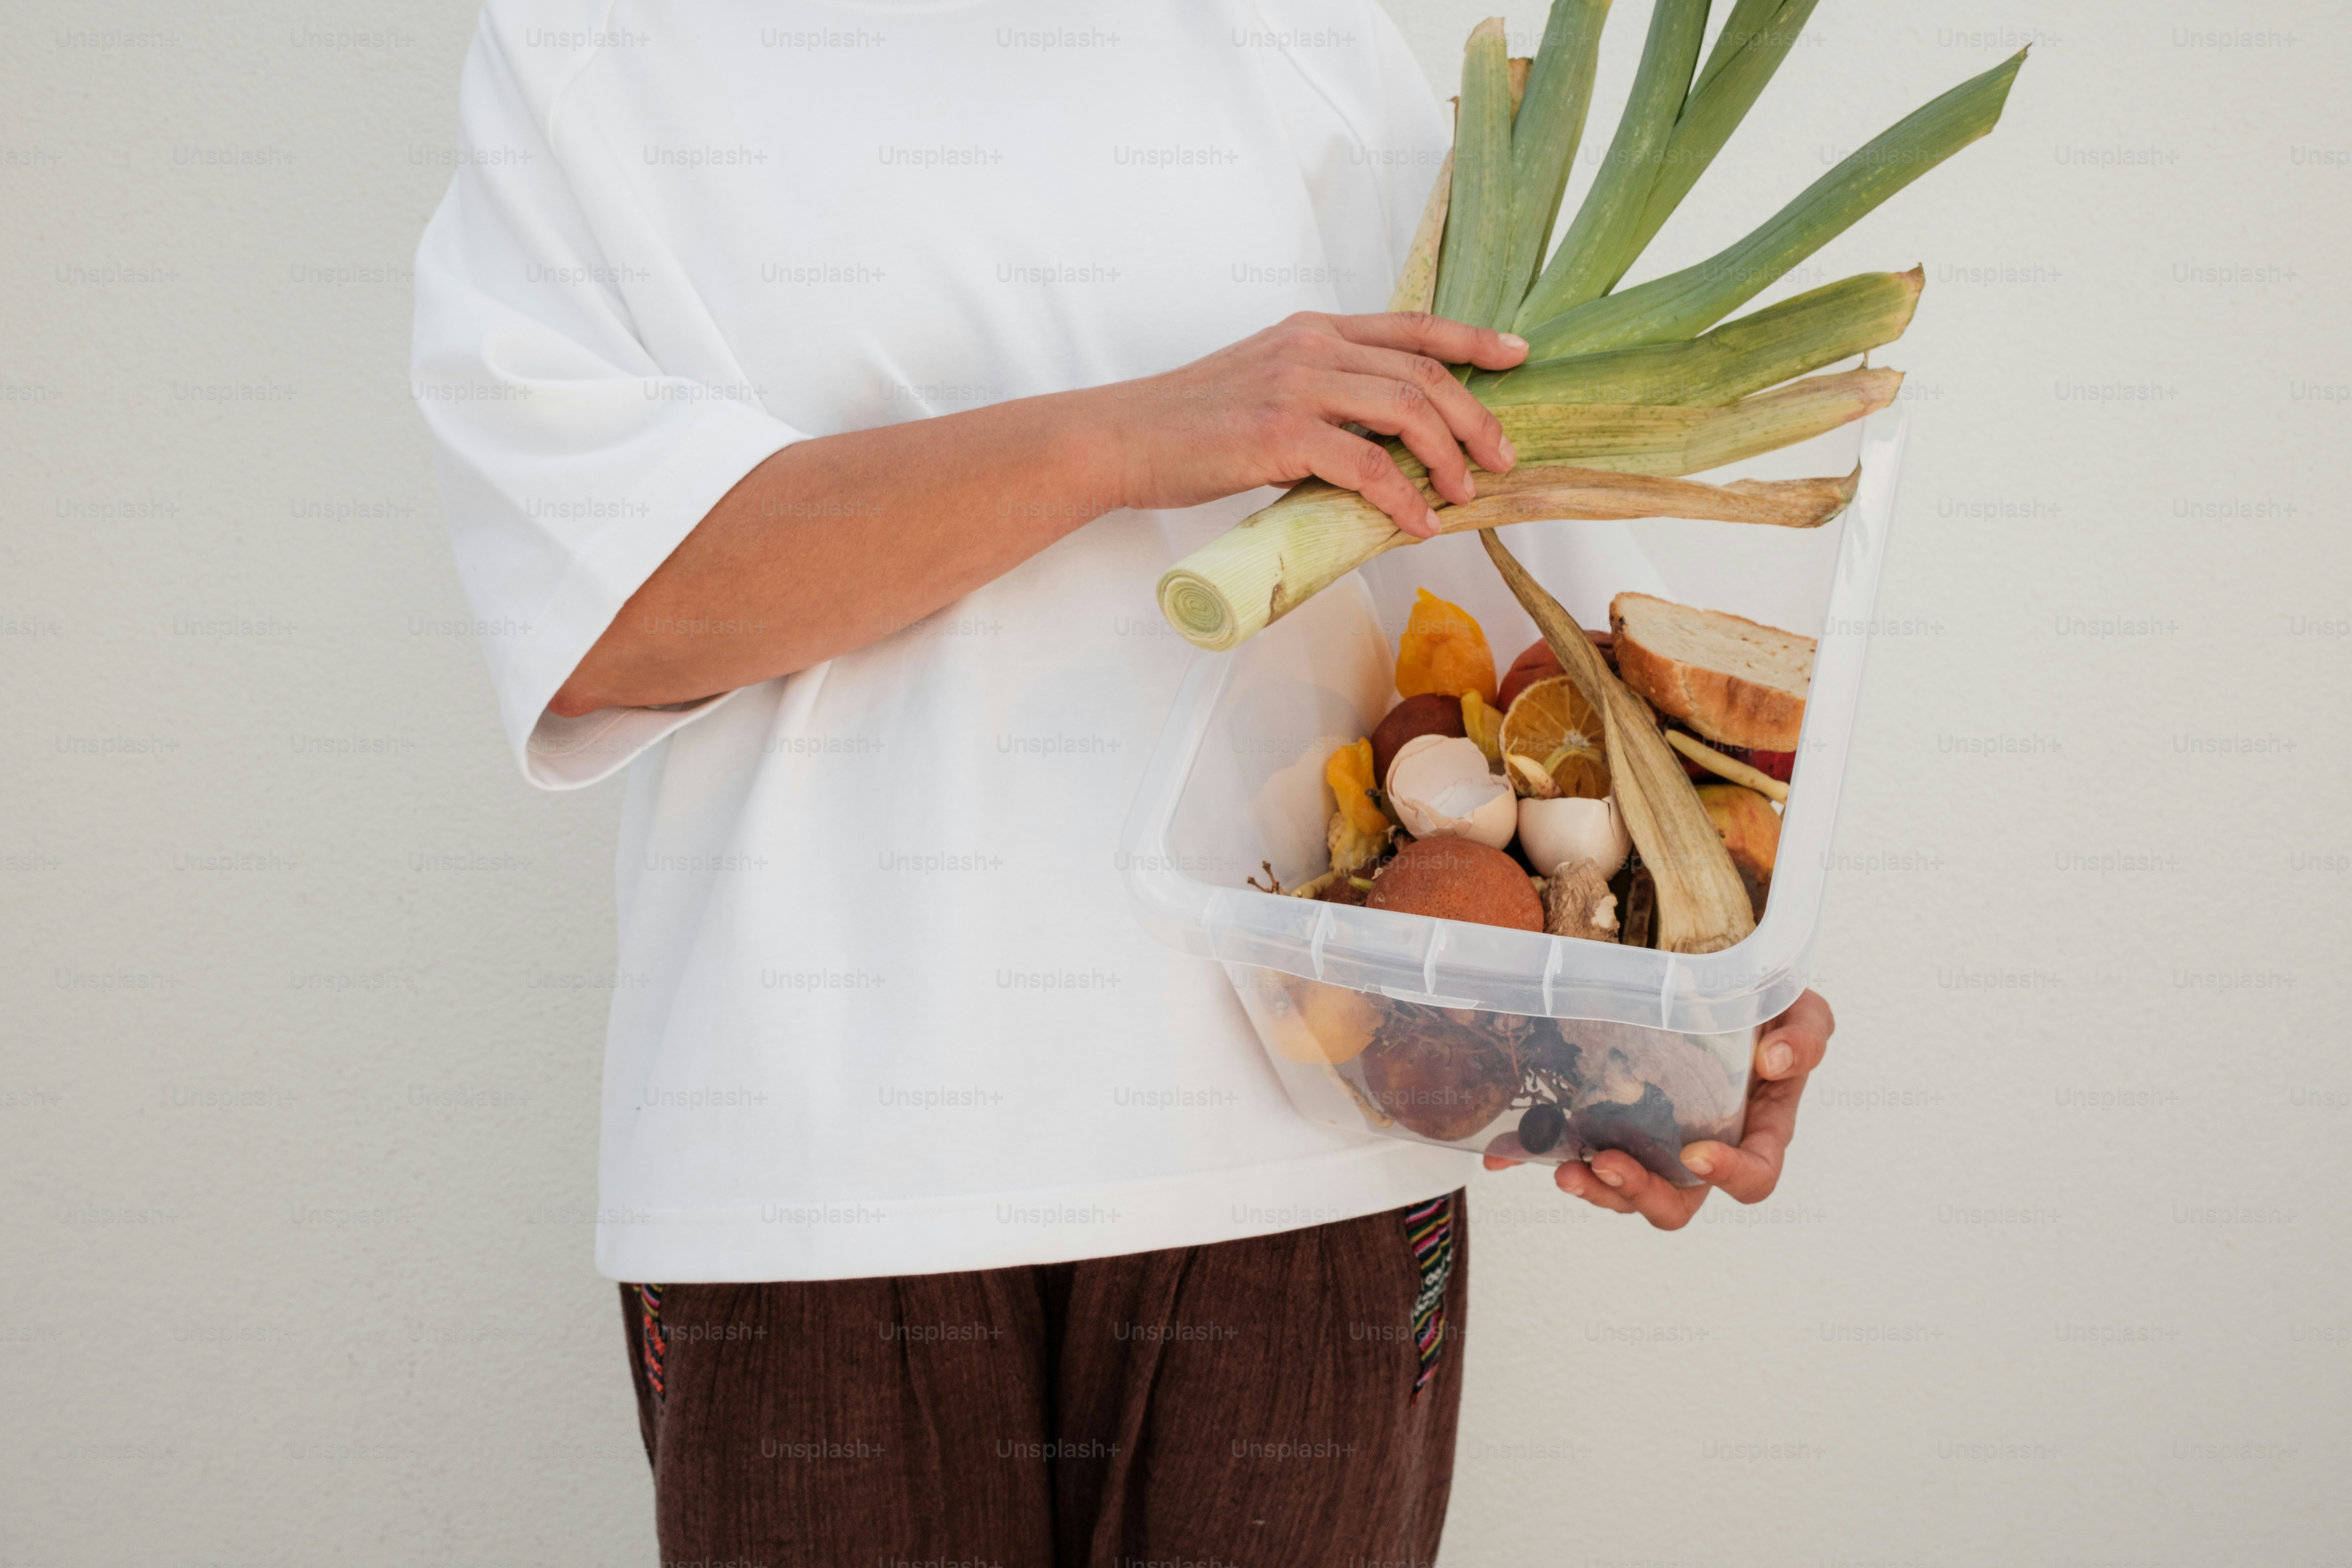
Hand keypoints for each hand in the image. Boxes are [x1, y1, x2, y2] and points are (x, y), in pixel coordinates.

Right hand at [1099, 310, 1528, 538]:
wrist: (1124, 437)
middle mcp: (1312, 345)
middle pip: (1423, 371)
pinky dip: (1401, 497)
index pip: (1412, 325)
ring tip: (1463, 494)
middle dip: (1475, 416)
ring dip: (1448, 457)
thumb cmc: (1193, 423)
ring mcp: (1297, 385)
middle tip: (1501, 457)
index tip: (1517, 356)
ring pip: (1406, 411)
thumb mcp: (1269, 387)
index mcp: (1314, 329)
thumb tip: (1377, 447)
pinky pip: (1365, 464)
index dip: (1473, 339)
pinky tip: (1415, 523)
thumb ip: (1325, 400)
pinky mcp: (1280, 433)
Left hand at [1481, 989, 1835, 1230]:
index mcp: (1756, 1129)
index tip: (1696, 1152)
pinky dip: (1538, 1153)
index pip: (1753, 1176)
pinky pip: (1576, 1147)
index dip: (1728, 1175)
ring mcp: (1653, 1138)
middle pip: (1678, 1201)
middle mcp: (1703, 1146)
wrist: (1714, 981)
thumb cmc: (1766, 1008)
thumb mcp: (1799, 1011)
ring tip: (1564, 1167)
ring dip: (1595, 1186)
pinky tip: (1505, 1152)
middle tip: (1606, 1163)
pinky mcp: (1609, 1120)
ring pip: (1626, 1187)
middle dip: (1640, 1193)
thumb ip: (1804, 1036)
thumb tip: (1775, 1064)